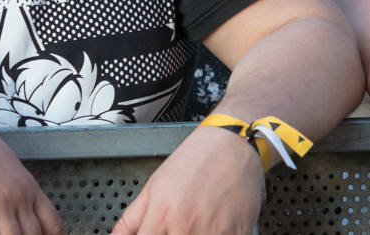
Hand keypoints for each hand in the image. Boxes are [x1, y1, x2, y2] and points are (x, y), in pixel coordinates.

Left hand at [113, 125, 263, 234]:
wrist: (233, 143)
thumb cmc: (194, 160)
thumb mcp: (154, 185)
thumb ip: (131, 219)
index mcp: (161, 216)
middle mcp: (186, 228)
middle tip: (178, 227)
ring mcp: (213, 232)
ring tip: (198, 222)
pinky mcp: (237, 233)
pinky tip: (215, 224)